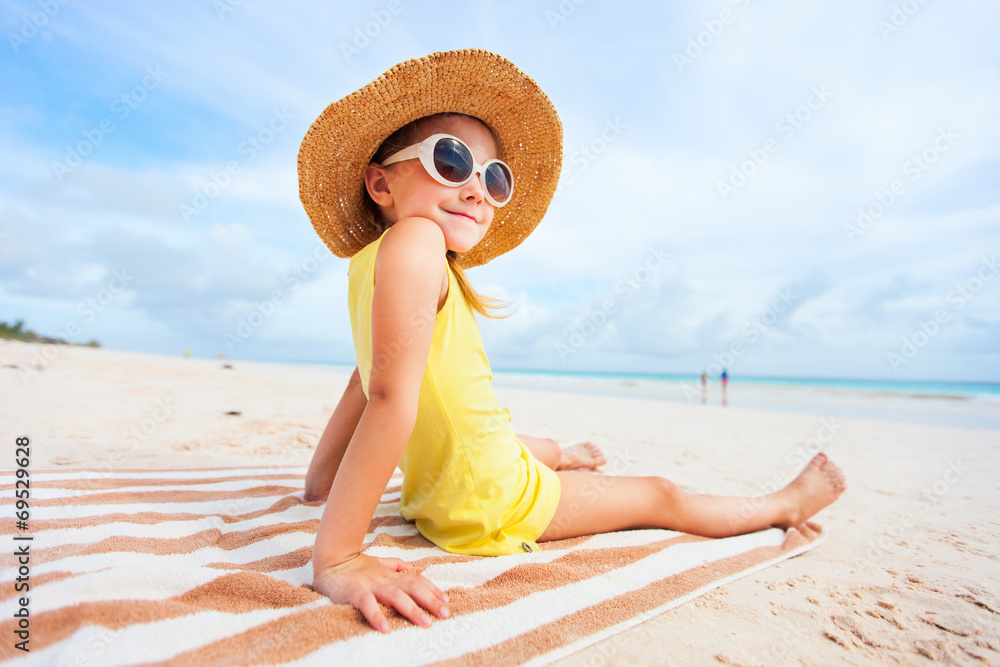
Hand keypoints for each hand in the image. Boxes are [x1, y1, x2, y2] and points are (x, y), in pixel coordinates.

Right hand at [313, 553, 449, 632]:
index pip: (417, 580)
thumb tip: (411, 567)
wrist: (330, 561)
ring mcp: (370, 586)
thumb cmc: (355, 566)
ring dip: (412, 610)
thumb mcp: (378, 563)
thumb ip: (395, 565)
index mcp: (391, 575)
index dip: (432, 589)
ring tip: (425, 623)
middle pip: (412, 588)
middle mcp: (385, 579)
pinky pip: (367, 605)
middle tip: (445, 614)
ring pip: (396, 596)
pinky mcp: (355, 593)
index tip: (446, 600)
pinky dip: (376, 616)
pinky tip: (386, 629)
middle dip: (430, 601)